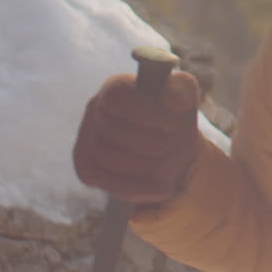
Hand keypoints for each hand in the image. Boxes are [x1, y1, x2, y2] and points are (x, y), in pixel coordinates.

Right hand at [72, 71, 201, 203]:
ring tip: (167, 160)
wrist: (173, 147)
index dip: (147, 113)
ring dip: (147, 164)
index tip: (174, 123)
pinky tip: (158, 181)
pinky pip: (108, 182)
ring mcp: (85, 139)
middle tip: (173, 143)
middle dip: (154, 142)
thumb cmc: (176, 118)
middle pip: (115, 132)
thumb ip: (181, 89)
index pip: (116, 98)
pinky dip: (139, 186)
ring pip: (109, 158)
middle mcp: (94, 108)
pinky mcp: (86, 168)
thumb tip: (169, 97)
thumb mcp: (186, 98)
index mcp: (116, 86)